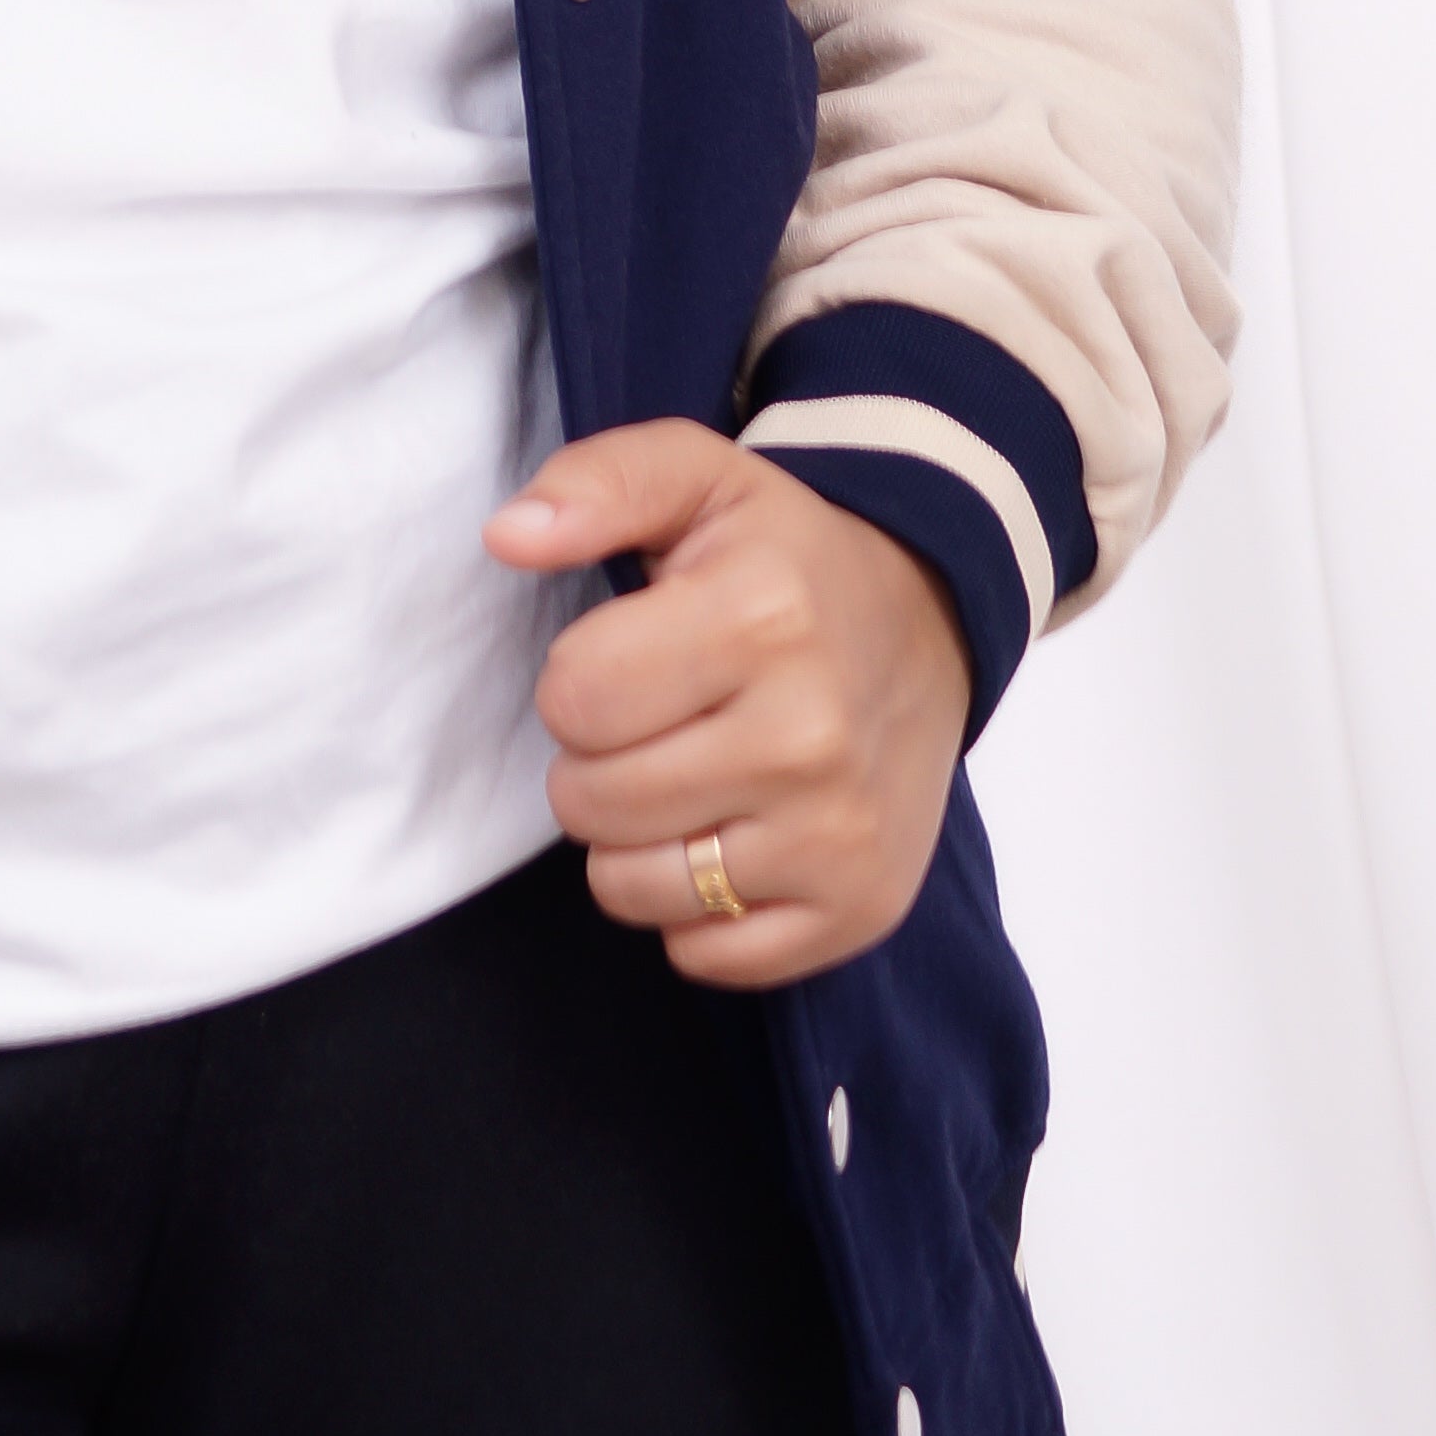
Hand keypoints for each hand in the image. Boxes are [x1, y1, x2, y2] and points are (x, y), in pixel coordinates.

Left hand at [484, 422, 969, 987]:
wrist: (927, 627)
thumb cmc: (783, 556)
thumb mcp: (694, 478)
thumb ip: (594, 484)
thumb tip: (508, 534)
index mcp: (764, 617)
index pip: (573, 699)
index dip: (577, 678)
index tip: (630, 655)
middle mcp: (811, 737)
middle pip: (591, 803)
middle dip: (594, 759)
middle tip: (656, 719)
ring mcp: (841, 836)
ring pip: (633, 890)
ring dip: (632, 841)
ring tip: (684, 777)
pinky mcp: (860, 909)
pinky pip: (705, 958)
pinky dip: (694, 911)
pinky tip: (729, 835)